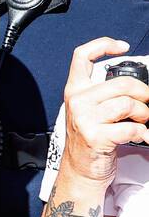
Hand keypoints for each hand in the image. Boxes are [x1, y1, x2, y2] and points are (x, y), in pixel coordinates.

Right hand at [59, 38, 148, 184]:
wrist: (80, 171)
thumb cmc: (90, 140)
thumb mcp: (88, 111)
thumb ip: (103, 93)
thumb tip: (136, 84)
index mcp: (75, 91)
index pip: (82, 56)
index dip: (104, 45)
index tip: (122, 47)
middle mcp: (77, 102)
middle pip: (121, 83)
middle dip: (143, 94)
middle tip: (145, 105)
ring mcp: (84, 119)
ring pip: (128, 104)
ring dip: (144, 114)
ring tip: (142, 123)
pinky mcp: (96, 137)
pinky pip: (132, 128)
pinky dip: (144, 134)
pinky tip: (142, 137)